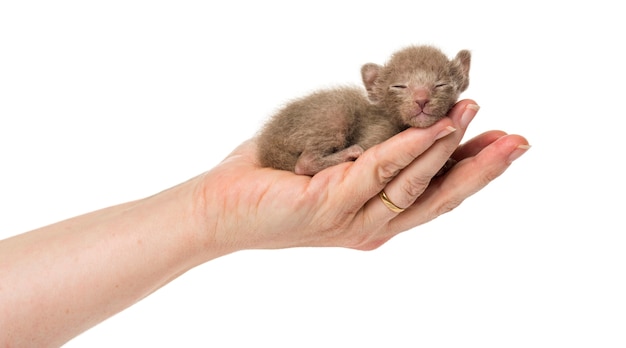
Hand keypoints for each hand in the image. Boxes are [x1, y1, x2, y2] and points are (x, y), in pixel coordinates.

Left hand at [196, 99, 529, 252]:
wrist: (217, 208)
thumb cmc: (271, 180)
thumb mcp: (331, 161)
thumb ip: (366, 151)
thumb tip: (397, 121)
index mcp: (373, 216)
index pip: (433, 194)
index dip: (472, 171)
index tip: (505, 143)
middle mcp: (370, 224)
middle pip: (438, 198)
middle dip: (481, 169)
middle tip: (519, 141)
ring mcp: (351, 220)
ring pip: (415, 184)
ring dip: (451, 149)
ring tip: (478, 116)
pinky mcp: (329, 205)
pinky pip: (379, 171)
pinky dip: (412, 148)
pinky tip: (437, 128)